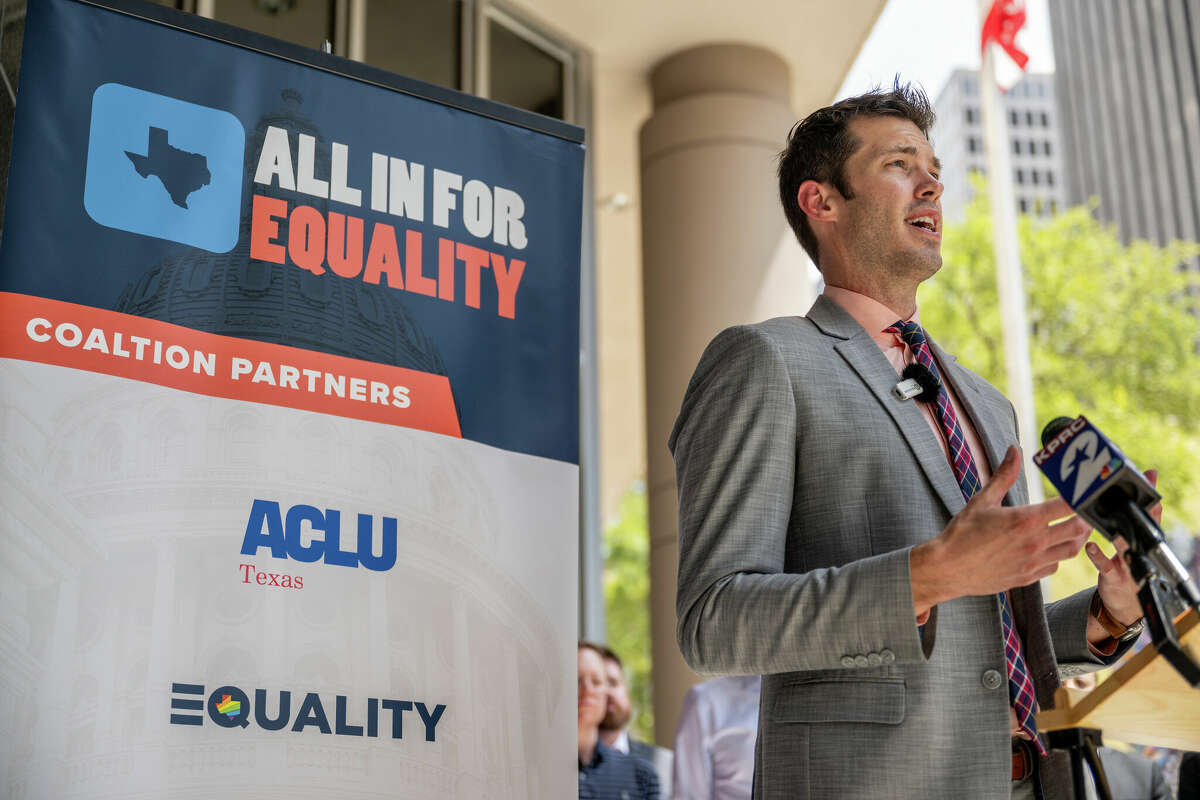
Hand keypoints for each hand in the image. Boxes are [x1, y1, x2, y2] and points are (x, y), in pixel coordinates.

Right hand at [911, 446, 1091, 614]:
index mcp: (1025, 520)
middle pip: (1078, 530)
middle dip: (1087, 519)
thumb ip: (1004, 475)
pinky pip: (1053, 567)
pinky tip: (1050, 548)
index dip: (1080, 498)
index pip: (1067, 506)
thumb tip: (1014, 451)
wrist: (947, 568)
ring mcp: (1033, 562)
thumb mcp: (982, 500)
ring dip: (1077, 538)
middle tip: (1086, 511)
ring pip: (1071, 550)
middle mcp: (1035, 542)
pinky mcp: (1028, 578)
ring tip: (1074, 528)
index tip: (1082, 492)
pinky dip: (1057, 556)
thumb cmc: (962, 533)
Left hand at [1086, 469, 1159, 625]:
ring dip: (1119, 533)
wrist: (1124, 602)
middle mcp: (1139, 550)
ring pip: (1125, 545)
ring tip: (1112, 519)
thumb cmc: (1124, 564)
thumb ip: (1125, 518)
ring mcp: (1129, 565)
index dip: (1150, 494)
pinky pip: (1107, 566)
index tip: (1149, 474)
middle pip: (1141, 526)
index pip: (1150, 512)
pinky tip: (1090, 546)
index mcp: (1142, 538)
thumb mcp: (1128, 540)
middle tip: (1133, 494)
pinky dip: (1099, 556)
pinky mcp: (1115, 577)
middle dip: (1139, 510)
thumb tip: (1119, 491)